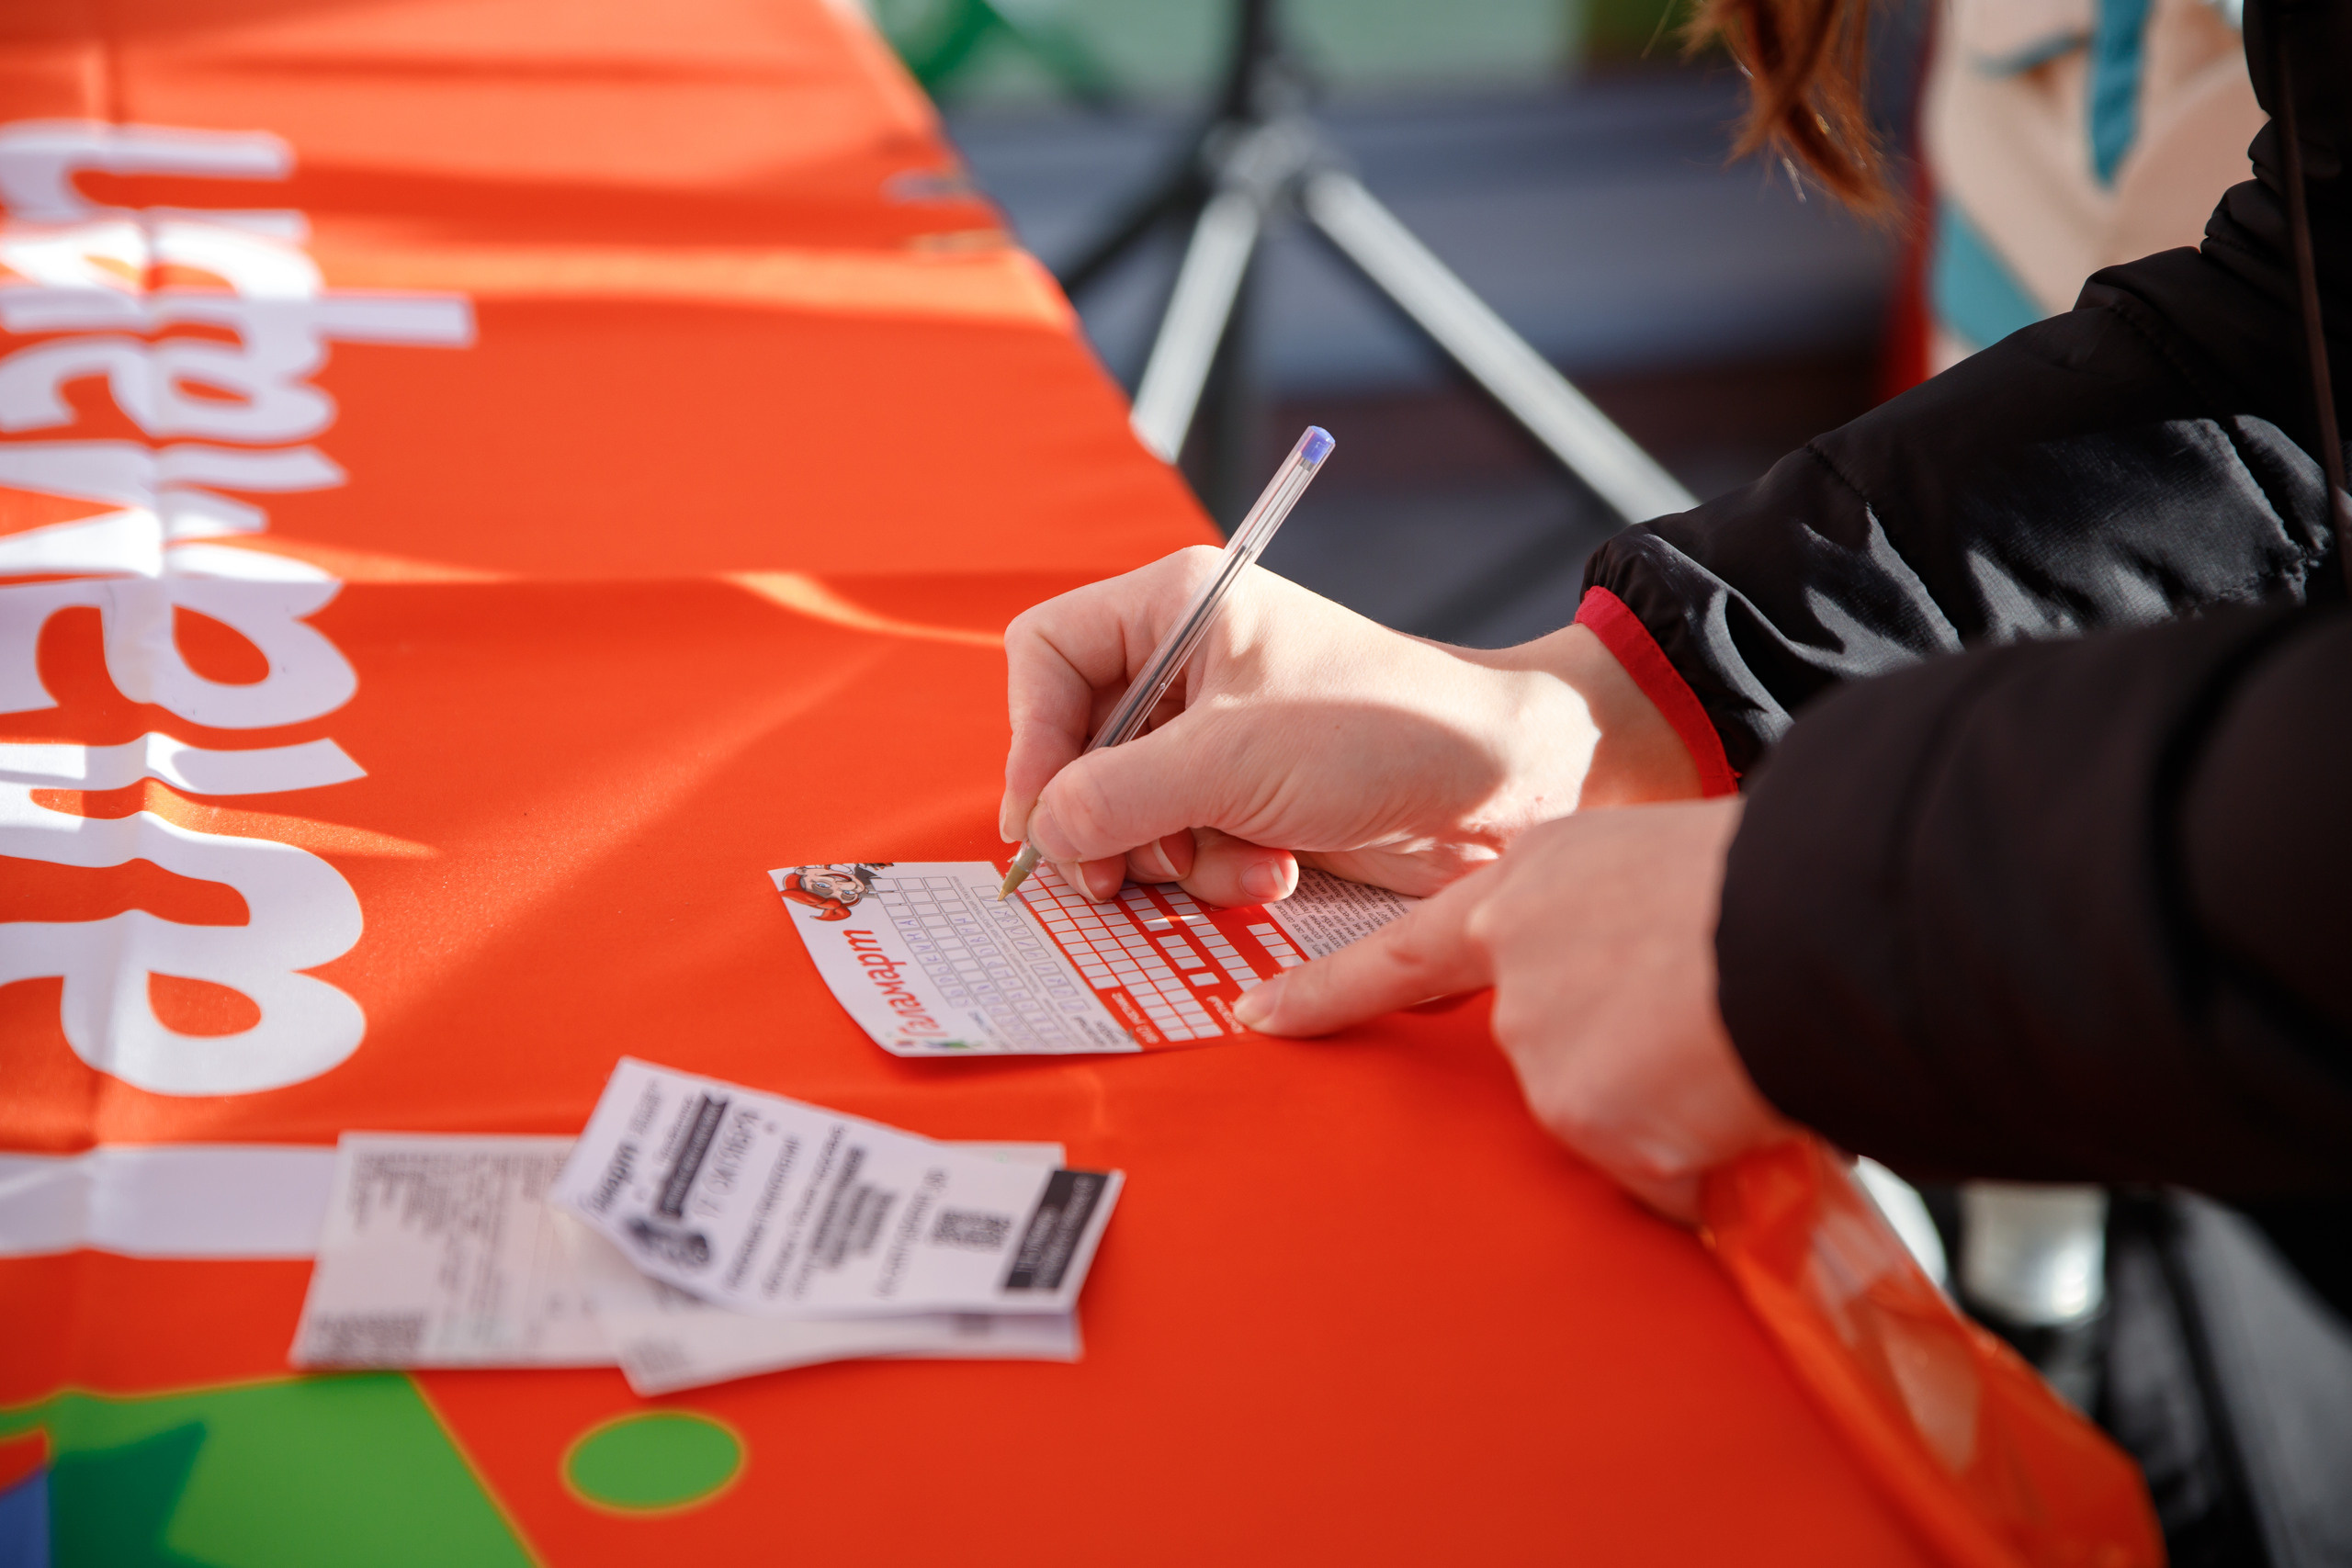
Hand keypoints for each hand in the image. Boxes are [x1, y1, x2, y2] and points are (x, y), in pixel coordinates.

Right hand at [1001, 548, 1702, 905]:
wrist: (1504, 783)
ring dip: (1174, 857)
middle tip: (1111, 879)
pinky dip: (1219, 870)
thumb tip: (1042, 832)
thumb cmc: (1377, 734)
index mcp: (1176, 605)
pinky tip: (1279, 868)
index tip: (1041, 817)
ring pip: (1125, 811)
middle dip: (1102, 821)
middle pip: (1075, 746)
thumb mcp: (1229, 762)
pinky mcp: (1248, 796)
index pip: (1046, 656)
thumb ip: (1115, 796)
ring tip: (1246, 860)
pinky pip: (1182, 844)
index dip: (1031, 737)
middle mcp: (1186, 663)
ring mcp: (1216, 734)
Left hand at [1233, 798, 1789, 1221]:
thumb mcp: (1654, 865)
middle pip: (1540, 1055)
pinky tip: (1739, 1104)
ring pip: (1606, 1117)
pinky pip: (1655, 1175)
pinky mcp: (1585, 1119)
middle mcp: (1514, 972)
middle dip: (1615, 1064)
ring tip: (1737, 1049)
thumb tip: (1632, 991)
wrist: (1810, 919)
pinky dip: (1701, 1161)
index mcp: (1525, 889)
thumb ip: (1603, 924)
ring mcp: (1541, 1051)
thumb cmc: (1766, 878)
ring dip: (1668, 1109)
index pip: (1399, 953)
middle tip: (1698, 1027)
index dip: (1325, 990)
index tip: (1256, 1016)